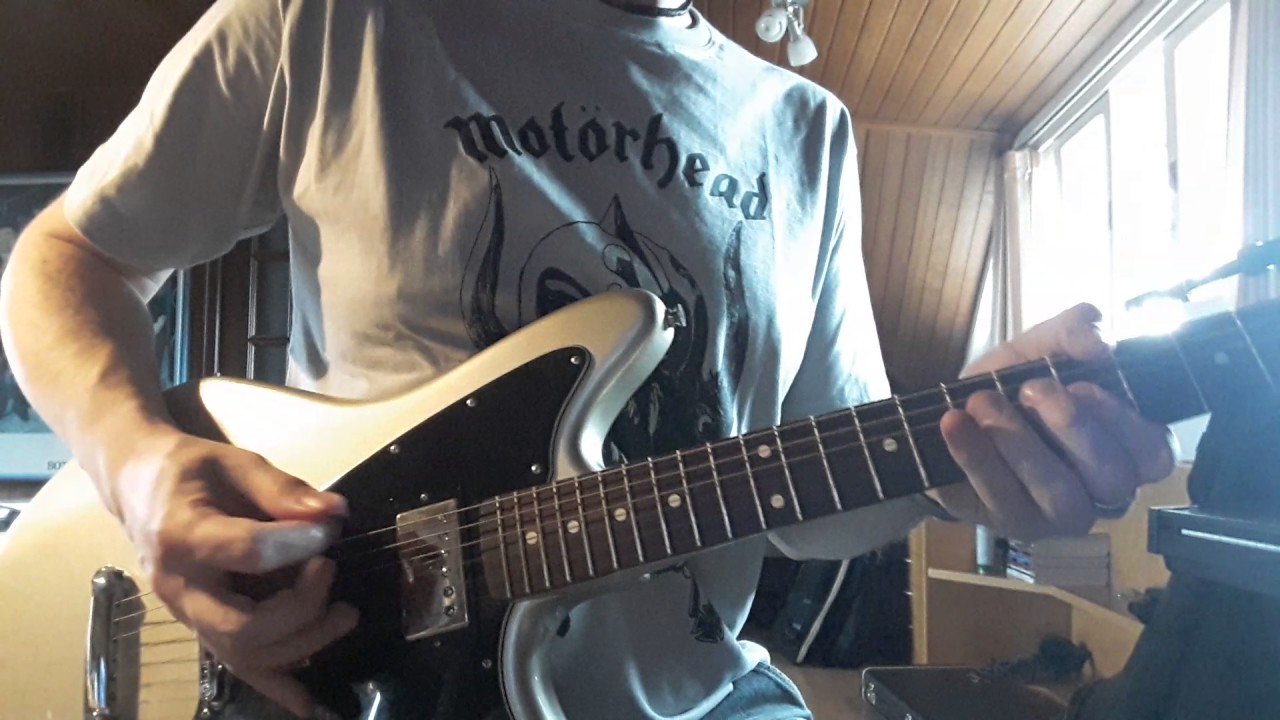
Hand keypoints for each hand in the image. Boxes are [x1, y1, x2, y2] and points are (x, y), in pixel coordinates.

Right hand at [114, 430, 356, 717]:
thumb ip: (284, 490)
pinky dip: (280, 688)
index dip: (295, 544)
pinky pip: (241, 668)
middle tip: (330, 571)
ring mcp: (188, 615)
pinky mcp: (202, 628)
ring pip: (244, 654)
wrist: (138, 485)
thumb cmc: (188, 470)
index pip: (244, 552)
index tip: (329, 529)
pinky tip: (313, 705)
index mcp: (183, 535)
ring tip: (344, 612)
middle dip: (301, 609)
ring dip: (304, 641)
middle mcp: (180, 587)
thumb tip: (335, 514)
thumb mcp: (235, 462)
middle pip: (242, 626)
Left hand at [933, 303, 1175, 540]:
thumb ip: (1069, 333)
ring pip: (1060, 495)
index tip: (1081, 385)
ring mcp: (1057, 515)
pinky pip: (1000, 497)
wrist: (949, 419)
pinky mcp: (1011, 523)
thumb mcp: (1037, 350)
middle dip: (1072, 429)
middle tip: (1031, 389)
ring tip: (983, 402)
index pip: (1154, 452)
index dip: (1124, 422)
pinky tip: (954, 423)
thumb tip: (1098, 337)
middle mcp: (1101, 491)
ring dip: (1021, 445)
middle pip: (1112, 477)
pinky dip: (975, 456)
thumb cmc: (1012, 390)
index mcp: (1125, 449)